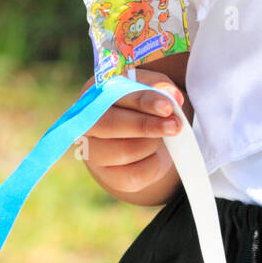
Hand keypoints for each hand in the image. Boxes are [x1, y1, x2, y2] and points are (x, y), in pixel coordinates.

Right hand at [76, 68, 184, 196]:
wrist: (140, 135)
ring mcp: (93, 153)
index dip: (143, 101)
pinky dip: (154, 164)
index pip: (115, 96)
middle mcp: (86, 124)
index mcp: (94, 94)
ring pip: (126, 150)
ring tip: (164, 135)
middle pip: (111, 125)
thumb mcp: (151, 87)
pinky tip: (156, 153)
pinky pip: (135, 174)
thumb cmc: (142, 104)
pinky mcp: (109, 176)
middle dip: (147, 125)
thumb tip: (173, 97)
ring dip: (153, 142)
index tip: (167, 106)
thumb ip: (160, 86)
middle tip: (175, 125)